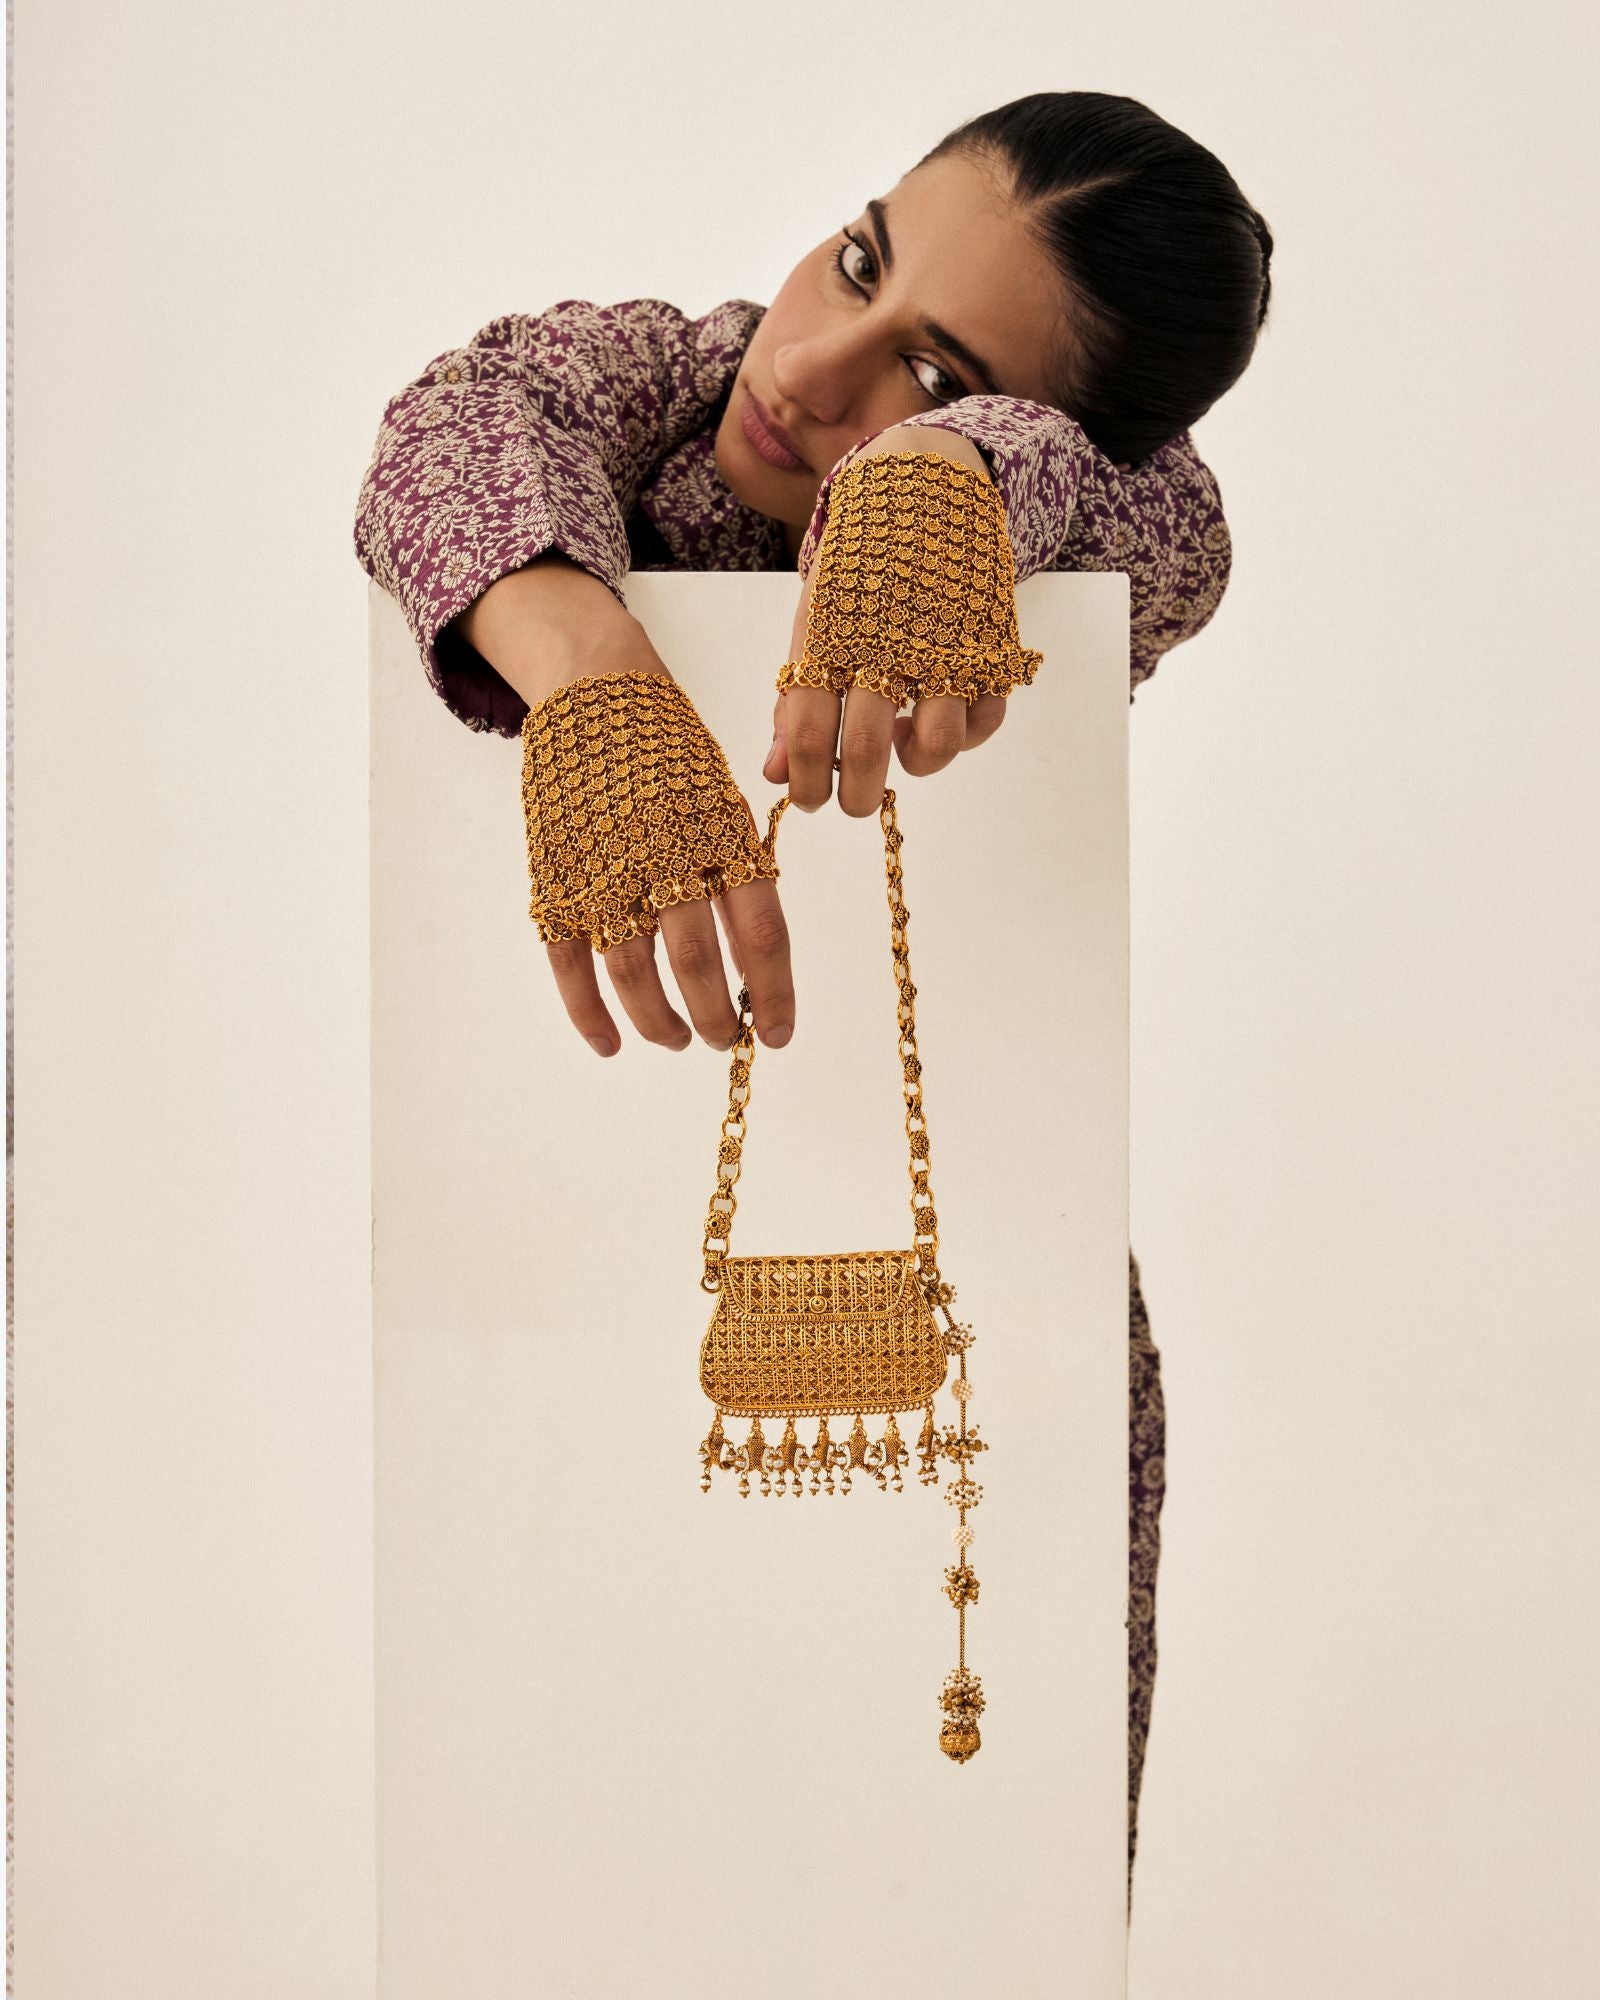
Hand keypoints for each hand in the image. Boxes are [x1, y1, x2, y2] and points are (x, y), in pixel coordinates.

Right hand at [466, 563, 796, 1060]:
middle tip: (725, 1040)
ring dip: (660, 1022)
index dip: (775, 993)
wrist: (595, 691)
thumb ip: (739, 870)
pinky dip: (589, 1014)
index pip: (760, 933)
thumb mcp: (723, 800)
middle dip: (716, 1017)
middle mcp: (665, 855)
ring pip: (634, 973)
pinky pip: (570, 962)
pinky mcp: (555, 878)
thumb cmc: (672, 755)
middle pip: (697, 962)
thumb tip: (759, 957)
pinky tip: (611, 1044)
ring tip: (680, 1040)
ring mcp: (604, 868)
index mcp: (720, 836)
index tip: (779, 1036)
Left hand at [762, 555, 1009, 816]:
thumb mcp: (813, 624)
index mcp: (831, 637)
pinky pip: (986, 716)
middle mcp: (887, 643)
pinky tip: (939, 715)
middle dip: (857, 797)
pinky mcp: (991, 642)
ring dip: (918, 765)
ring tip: (903, 749)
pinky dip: (966, 732)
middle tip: (855, 802)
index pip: (807, 733)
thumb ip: (794, 701)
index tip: (809, 801)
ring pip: (939, 743)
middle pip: (867, 750)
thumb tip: (774, 776)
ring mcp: (945, 644)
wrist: (922, 489)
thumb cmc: (857, 571)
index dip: (805, 784)